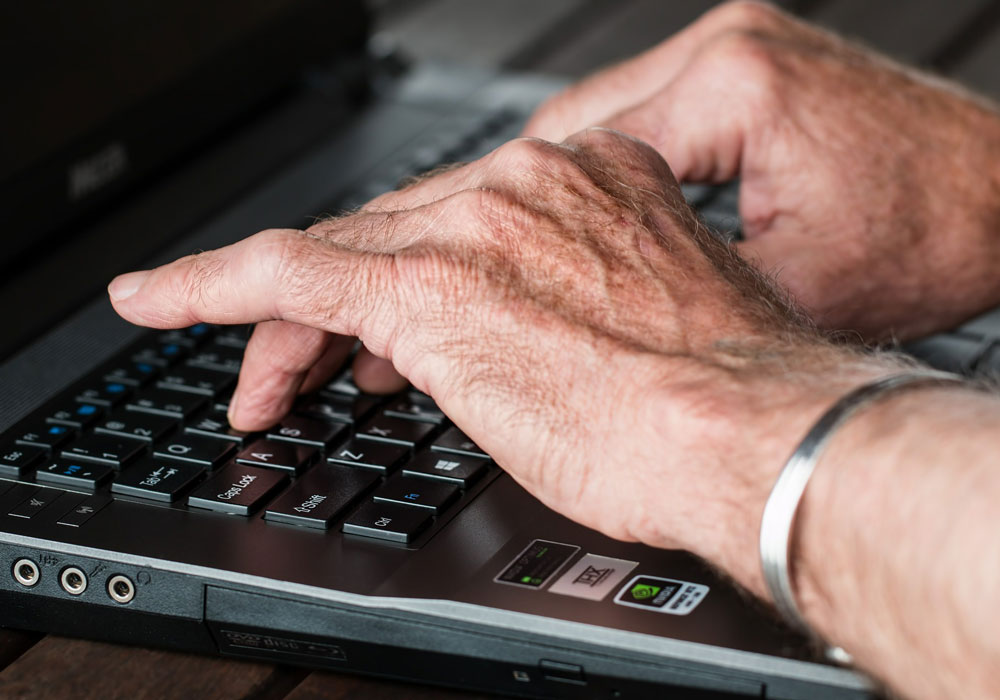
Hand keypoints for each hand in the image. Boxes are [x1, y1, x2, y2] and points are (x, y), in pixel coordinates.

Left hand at [108, 129, 894, 589]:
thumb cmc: (716, 399)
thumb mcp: (642, 331)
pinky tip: (163, 301)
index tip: (381, 323)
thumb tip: (531, 340)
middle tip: (303, 366)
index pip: (462, 222)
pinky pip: (286, 272)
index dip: (409, 277)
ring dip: (282, 323)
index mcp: (588, 186)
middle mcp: (525, 188)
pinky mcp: (423, 282)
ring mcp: (472, 227)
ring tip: (256, 378)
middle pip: (389, 236)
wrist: (745, 428)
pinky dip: (212, 288)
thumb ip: (575, 309)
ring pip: (336, 257)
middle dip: (337, 311)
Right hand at [523, 1, 999, 340]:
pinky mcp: (748, 64)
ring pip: (598, 115)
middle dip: (520, 197)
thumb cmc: (933, 237)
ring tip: (521, 247)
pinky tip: (589, 217)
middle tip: (481, 258)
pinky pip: (644, 112)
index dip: (515, 218)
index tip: (474, 261)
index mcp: (730, 87)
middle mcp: (723, 47)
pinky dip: (609, 164)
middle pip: (569, 122)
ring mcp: (735, 46)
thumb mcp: (792, 291)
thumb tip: (596, 317)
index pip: (573, 152)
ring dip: (558, 181)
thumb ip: (681, 292)